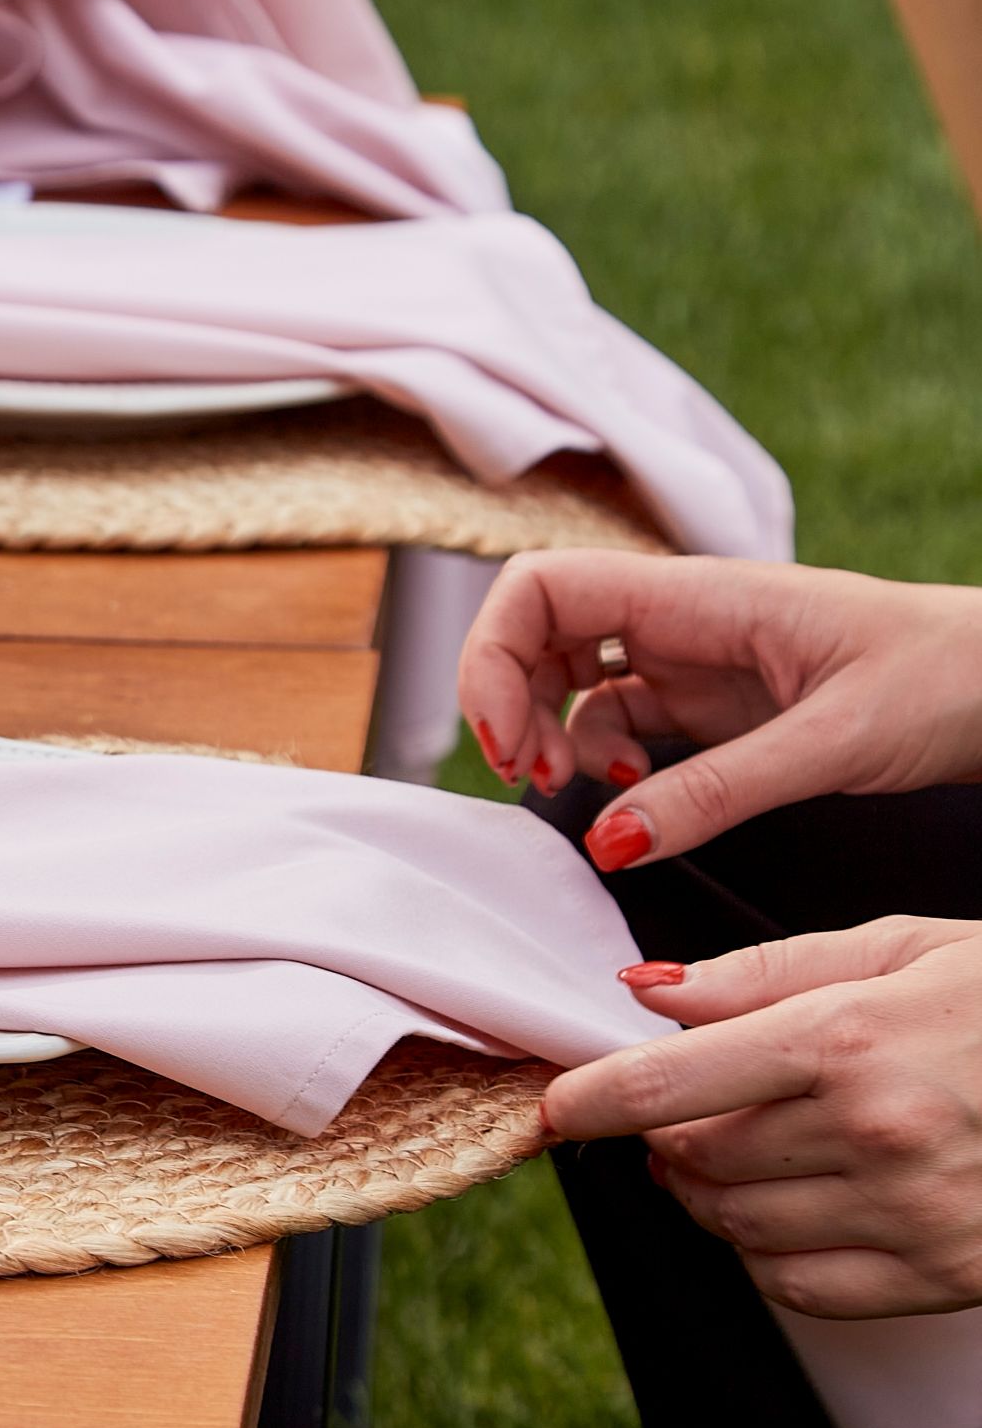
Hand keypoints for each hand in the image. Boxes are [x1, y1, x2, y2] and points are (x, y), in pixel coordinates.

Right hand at [456, 551, 981, 867]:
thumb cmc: (952, 677)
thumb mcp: (835, 741)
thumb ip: (717, 793)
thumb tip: (610, 841)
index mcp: (700, 595)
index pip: (541, 587)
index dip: (492, 653)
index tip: (502, 739)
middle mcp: (680, 618)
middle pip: (535, 633)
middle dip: (508, 705)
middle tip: (531, 780)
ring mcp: (691, 660)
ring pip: (567, 682)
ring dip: (548, 738)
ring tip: (577, 797)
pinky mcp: (709, 706)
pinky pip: (617, 725)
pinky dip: (603, 767)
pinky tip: (639, 802)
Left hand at [541, 917, 981, 1316]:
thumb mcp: (904, 950)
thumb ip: (766, 972)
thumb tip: (650, 993)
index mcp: (849, 1041)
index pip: (665, 1086)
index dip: (588, 1100)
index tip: (555, 1105)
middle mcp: (872, 1133)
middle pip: (691, 1158)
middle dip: (667, 1136)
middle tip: (690, 1109)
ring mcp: (909, 1213)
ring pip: (733, 1226)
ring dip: (709, 1195)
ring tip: (744, 1152)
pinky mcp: (942, 1275)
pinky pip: (796, 1285)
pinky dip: (768, 1253)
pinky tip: (797, 1207)